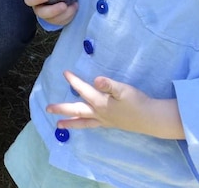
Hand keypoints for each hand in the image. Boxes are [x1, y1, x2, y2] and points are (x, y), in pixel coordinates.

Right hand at [24, 0, 77, 26]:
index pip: (30, 0)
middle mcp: (39, 7)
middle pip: (42, 13)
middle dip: (53, 11)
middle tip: (64, 5)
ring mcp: (48, 16)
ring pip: (54, 19)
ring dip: (65, 13)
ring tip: (74, 5)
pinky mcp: (57, 20)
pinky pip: (62, 21)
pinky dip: (70, 15)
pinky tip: (75, 6)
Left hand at [47, 71, 183, 139]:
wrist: (150, 118)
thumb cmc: (137, 102)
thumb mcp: (124, 89)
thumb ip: (109, 84)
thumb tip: (96, 80)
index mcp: (101, 102)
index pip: (83, 89)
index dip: (74, 81)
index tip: (64, 72)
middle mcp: (99, 113)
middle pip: (77, 110)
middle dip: (62, 108)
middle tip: (48, 109)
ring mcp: (104, 120)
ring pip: (83, 122)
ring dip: (70, 122)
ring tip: (58, 125)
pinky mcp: (110, 124)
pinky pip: (92, 126)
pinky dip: (84, 125)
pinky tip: (82, 124)